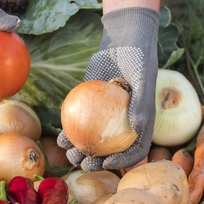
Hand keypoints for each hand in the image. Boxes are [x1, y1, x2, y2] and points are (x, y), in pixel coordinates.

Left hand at [57, 7, 159, 170]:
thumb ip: (142, 103)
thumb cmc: (138, 58)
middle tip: (84, 164)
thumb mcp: (144, 78)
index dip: (123, 161)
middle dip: (96, 162)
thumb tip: (138, 129)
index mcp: (140, 123)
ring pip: (91, 140)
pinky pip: (78, 124)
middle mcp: (122, 123)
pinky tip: (59, 138)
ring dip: (79, 151)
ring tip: (70, 153)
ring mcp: (104, 116)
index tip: (108, 163)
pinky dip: (69, 132)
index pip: (135, 149)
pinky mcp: (88, 106)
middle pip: (110, 150)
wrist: (122, 40)